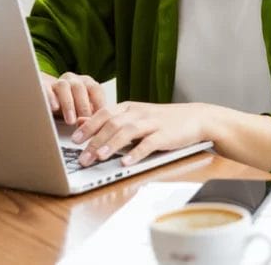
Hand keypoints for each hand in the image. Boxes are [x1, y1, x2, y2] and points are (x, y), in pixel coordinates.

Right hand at [39, 71, 105, 124]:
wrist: (52, 102)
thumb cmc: (73, 108)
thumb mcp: (84, 111)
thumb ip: (91, 116)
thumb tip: (97, 127)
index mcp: (86, 83)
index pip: (96, 89)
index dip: (99, 103)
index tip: (100, 118)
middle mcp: (73, 80)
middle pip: (80, 87)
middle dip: (83, 106)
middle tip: (85, 121)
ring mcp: (58, 82)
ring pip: (63, 87)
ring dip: (68, 104)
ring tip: (71, 121)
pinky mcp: (43, 86)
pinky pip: (46, 89)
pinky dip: (51, 98)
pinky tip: (55, 108)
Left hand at [70, 101, 206, 167]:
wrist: (196, 118)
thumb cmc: (163, 120)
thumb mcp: (136, 115)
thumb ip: (112, 118)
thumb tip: (83, 121)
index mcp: (130, 107)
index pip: (104, 113)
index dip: (88, 125)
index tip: (74, 140)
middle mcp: (139, 113)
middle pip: (112, 123)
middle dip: (95, 140)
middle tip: (82, 157)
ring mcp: (153, 123)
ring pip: (128, 131)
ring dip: (111, 144)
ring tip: (99, 157)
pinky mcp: (165, 135)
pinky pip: (149, 143)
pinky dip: (136, 153)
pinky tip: (126, 162)